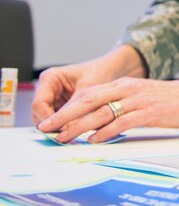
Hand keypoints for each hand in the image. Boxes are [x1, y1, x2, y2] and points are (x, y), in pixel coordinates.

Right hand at [32, 46, 146, 125]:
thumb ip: (75, 107)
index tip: (60, 129)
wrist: (111, 70)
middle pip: (39, 114)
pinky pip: (57, 119)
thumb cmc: (100, 72)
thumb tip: (67, 128)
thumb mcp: (87, 89)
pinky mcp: (60, 105)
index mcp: (50, 78)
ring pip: (47, 119)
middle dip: (52, 125)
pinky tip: (74, 130)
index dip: (48, 119)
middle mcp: (47, 88)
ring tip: (71, 134)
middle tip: (65, 136)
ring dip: (57, 127)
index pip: (39, 105)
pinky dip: (64, 125)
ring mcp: (52, 98)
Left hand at [35, 77, 178, 142]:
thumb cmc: (167, 99)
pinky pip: (122, 122)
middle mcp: (127, 90)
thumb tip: (96, 121)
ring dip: (80, 126)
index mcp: (123, 85)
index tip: (51, 119)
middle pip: (89, 101)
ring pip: (102, 112)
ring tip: (63, 137)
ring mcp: (137, 101)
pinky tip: (95, 139)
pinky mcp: (148, 113)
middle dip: (65, 115)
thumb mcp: (139, 96)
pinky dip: (107, 131)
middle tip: (47, 128)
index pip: (88, 93)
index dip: (67, 107)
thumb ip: (119, 104)